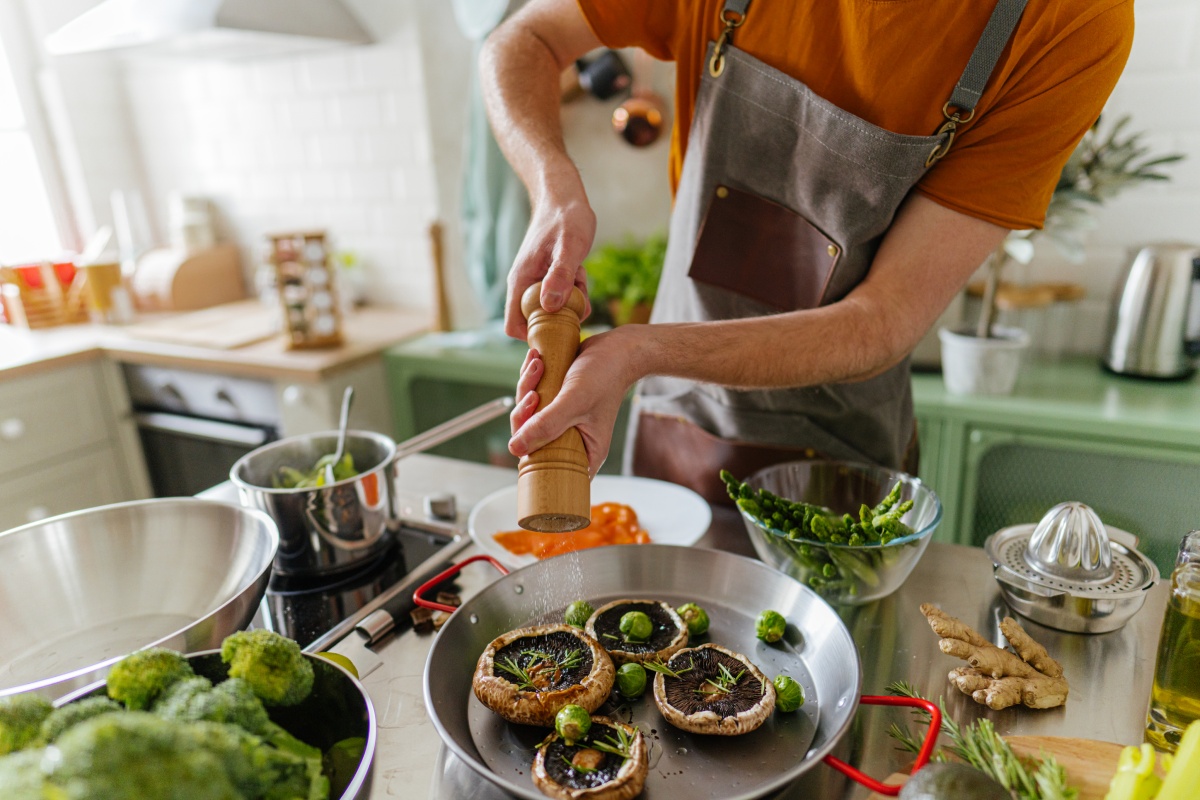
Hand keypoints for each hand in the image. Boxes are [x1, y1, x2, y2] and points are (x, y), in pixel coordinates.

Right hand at [504, 194, 595, 340]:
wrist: (564, 197)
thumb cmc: (566, 218)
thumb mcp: (569, 246)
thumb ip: (560, 276)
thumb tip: (550, 307)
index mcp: (521, 281)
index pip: (514, 325)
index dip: (533, 336)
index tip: (559, 329)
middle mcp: (524, 285)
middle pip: (538, 322)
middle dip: (561, 316)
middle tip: (578, 293)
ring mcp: (537, 282)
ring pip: (554, 310)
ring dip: (572, 301)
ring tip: (579, 275)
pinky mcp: (549, 279)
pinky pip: (562, 297)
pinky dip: (575, 290)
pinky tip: (580, 271)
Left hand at [509, 327, 639, 476]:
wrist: (616, 348)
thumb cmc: (605, 376)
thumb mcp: (574, 401)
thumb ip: (546, 425)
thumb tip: (516, 447)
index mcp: (585, 452)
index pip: (548, 467)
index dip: (530, 452)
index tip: (529, 425)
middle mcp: (572, 439)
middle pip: (531, 439)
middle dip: (525, 411)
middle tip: (533, 393)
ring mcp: (562, 421)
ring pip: (528, 415)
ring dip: (527, 386)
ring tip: (538, 366)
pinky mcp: (555, 403)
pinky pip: (531, 397)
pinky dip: (530, 378)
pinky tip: (537, 360)